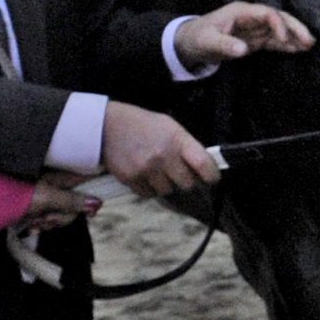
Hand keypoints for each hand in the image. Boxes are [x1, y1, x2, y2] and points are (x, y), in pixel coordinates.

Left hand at [22, 169, 98, 229]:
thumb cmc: (17, 193)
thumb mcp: (47, 198)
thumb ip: (73, 201)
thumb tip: (97, 203)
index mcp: (64, 176)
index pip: (91, 182)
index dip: (93, 199)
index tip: (90, 213)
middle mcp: (60, 184)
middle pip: (78, 205)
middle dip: (62, 217)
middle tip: (46, 218)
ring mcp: (51, 196)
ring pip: (65, 215)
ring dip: (49, 223)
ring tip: (33, 222)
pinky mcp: (42, 207)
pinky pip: (51, 219)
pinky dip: (42, 225)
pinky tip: (31, 227)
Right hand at [100, 103, 219, 196]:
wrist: (107, 125)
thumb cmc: (142, 124)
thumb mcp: (169, 127)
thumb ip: (186, 145)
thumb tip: (204, 165)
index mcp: (177, 140)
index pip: (203, 164)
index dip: (212, 175)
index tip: (212, 178)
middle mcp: (164, 156)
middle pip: (187, 184)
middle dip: (186, 180)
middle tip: (179, 172)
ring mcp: (147, 169)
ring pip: (168, 191)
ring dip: (165, 184)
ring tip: (157, 170)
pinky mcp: (131, 179)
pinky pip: (148, 194)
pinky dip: (148, 188)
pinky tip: (144, 174)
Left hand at [176, 1, 316, 65]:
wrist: (190, 42)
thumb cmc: (198, 38)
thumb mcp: (208, 42)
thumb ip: (225, 45)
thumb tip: (242, 50)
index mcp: (242, 12)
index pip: (267, 13)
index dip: (278, 24)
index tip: (283, 40)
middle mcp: (252, 17)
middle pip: (279, 18)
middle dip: (294, 28)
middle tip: (309, 41)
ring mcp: (255, 28)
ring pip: (280, 29)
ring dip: (295, 36)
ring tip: (310, 45)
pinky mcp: (256, 39)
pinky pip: (275, 40)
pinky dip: (287, 45)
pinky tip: (298, 50)